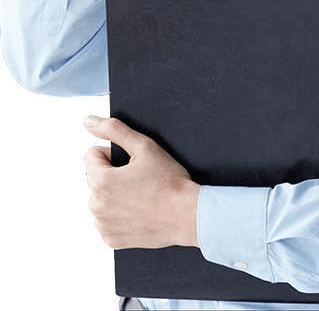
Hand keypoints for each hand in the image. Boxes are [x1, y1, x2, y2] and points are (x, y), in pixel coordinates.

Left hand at [84, 116, 200, 249]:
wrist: (187, 216)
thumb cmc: (168, 180)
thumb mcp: (144, 146)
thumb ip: (114, 129)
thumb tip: (89, 121)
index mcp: (100, 181)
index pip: (92, 155)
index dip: (113, 154)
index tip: (133, 163)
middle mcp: (95, 206)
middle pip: (96, 178)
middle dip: (113, 175)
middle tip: (140, 180)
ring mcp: (103, 225)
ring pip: (101, 199)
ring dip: (114, 195)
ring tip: (140, 196)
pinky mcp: (111, 240)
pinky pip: (107, 219)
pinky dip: (119, 215)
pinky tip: (138, 213)